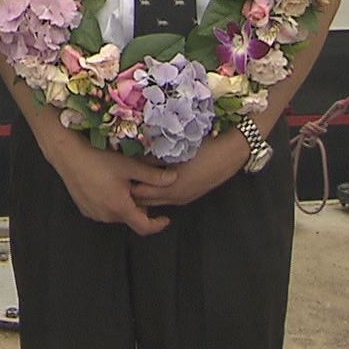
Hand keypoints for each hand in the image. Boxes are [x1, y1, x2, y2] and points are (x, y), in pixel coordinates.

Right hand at [45, 140, 177, 235]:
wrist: (68, 154)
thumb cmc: (98, 159)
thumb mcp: (129, 166)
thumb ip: (153, 176)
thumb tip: (174, 179)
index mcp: (120, 207)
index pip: (144, 227)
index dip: (158, 225)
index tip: (166, 218)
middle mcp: (106, 215)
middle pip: (130, 219)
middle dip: (140, 208)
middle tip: (142, 189)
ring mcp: (94, 213)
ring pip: (117, 215)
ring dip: (124, 205)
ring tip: (125, 185)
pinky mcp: (85, 208)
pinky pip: (104, 211)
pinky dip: (111, 203)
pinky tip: (109, 186)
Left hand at [130, 132, 248, 208]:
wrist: (232, 153)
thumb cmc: (204, 148)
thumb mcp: (175, 152)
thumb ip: (153, 158)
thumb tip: (133, 158)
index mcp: (171, 186)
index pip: (138, 192)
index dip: (126, 183)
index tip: (116, 172)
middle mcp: (176, 197)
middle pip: (144, 201)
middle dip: (132, 191)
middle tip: (120, 178)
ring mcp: (184, 198)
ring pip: (155, 201)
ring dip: (144, 193)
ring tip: (132, 179)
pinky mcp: (190, 196)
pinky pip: (166, 199)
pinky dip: (155, 193)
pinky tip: (151, 180)